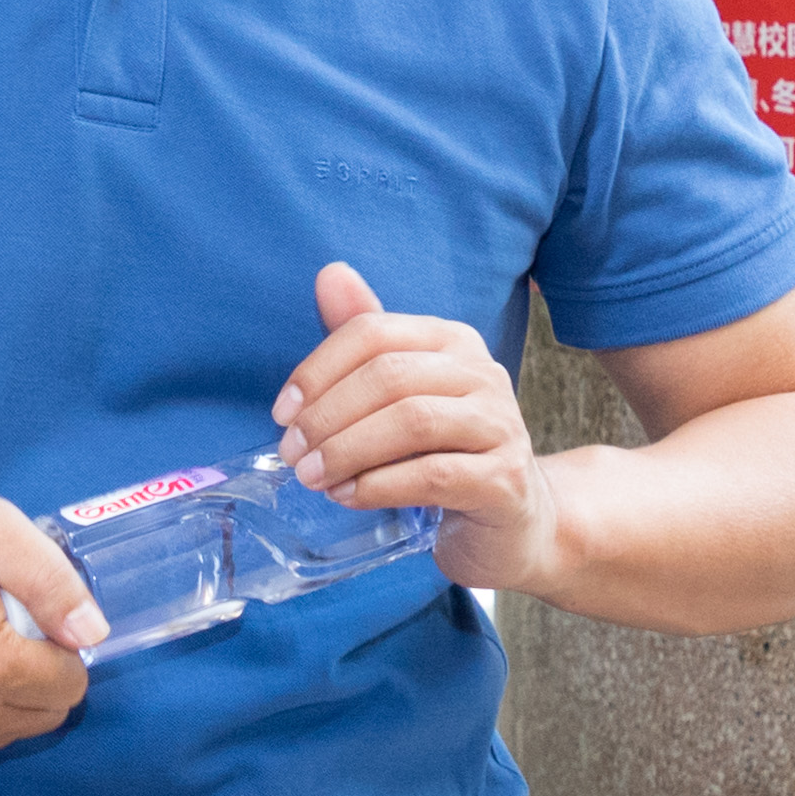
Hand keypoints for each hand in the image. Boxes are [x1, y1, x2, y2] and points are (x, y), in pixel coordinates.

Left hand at [274, 263, 555, 591]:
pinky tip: (347, 496)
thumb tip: (329, 274)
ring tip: (312, 476)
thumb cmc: (445, 453)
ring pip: (412, 422)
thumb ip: (365, 342)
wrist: (511, 521)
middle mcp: (483, 373)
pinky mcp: (505, 479)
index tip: (282, 414)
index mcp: (452, 341)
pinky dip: (379, 485)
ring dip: (347, 450)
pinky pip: (433, 475)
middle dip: (327, 415)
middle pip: (389, 375)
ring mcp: (500, 425)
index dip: (318, 369)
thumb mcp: (401, 396)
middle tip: (291, 453)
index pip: (374, 332)